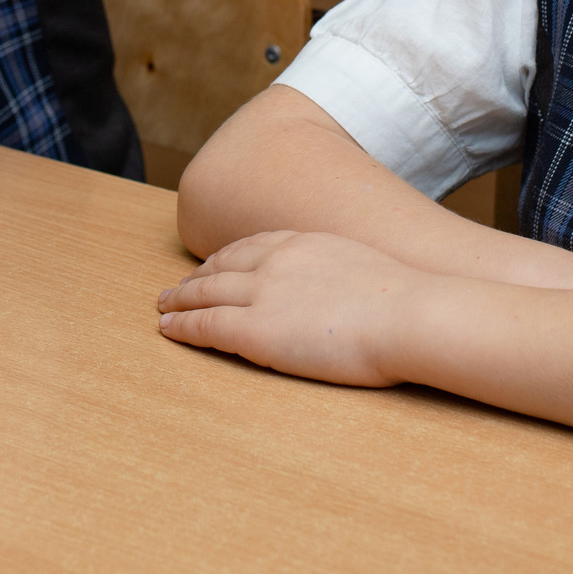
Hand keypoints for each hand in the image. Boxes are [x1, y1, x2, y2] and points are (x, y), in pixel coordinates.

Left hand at [157, 229, 429, 386]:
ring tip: (163, 306)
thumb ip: (344, 272)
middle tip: (177, 286)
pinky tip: (167, 329)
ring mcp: (262, 294)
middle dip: (196, 277)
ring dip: (179, 300)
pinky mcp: (256, 331)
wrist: (409, 313)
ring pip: (205, 294)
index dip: (226, 258)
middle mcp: (275, 261)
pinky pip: (206, 326)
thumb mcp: (367, 266)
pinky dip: (182, 326)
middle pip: (221, 266)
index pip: (252, 246)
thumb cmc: (406, 300)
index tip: (213, 265)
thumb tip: (353, 289)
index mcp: (304, 242)